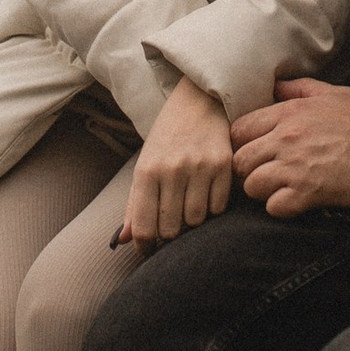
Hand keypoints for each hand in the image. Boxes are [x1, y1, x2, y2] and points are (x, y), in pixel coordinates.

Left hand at [119, 77, 233, 246]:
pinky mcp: (223, 165)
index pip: (143, 227)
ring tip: (189, 209)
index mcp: (146, 171)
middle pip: (171, 230)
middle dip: (170, 235)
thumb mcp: (145, 165)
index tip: (149, 250)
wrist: (198, 100)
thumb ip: (134, 204)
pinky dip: (212, 210)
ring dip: (192, 223)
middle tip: (172, 227)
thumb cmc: (167, 138)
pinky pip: (218, 208)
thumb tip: (125, 240)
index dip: (145, 247)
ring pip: (196, 221)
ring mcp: (199, 167)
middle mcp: (171, 169)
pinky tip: (206, 197)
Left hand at [229, 79, 349, 217]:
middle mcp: (285, 139)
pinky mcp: (309, 193)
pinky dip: (282, 208)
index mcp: (289, 113)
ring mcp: (295, 167)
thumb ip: (301, 89)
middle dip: (249, 170)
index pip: (239, 130)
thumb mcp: (334, 93)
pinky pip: (274, 207)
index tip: (256, 152)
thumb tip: (276, 86)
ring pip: (251, 186)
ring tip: (282, 190)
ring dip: (264, 191)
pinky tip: (297, 203)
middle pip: (239, 160)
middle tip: (268, 175)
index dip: (243, 144)